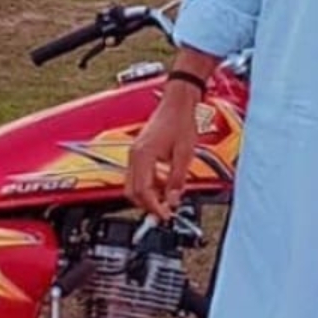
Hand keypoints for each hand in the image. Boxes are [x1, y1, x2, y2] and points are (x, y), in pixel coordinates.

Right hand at [125, 95, 199, 220]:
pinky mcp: (139, 152)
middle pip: (132, 191)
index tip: (165, 215)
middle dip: (147, 204)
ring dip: (149, 195)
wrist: (178, 102)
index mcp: (143, 155)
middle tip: (164, 211)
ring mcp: (135, 153)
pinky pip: (138, 175)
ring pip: (133, 185)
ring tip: (168, 198)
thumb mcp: (185, 154)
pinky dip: (149, 184)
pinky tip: (164, 184)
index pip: (142, 191)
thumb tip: (174, 199)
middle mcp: (134, 155)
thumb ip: (177, 179)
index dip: (153, 207)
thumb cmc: (181, 120)